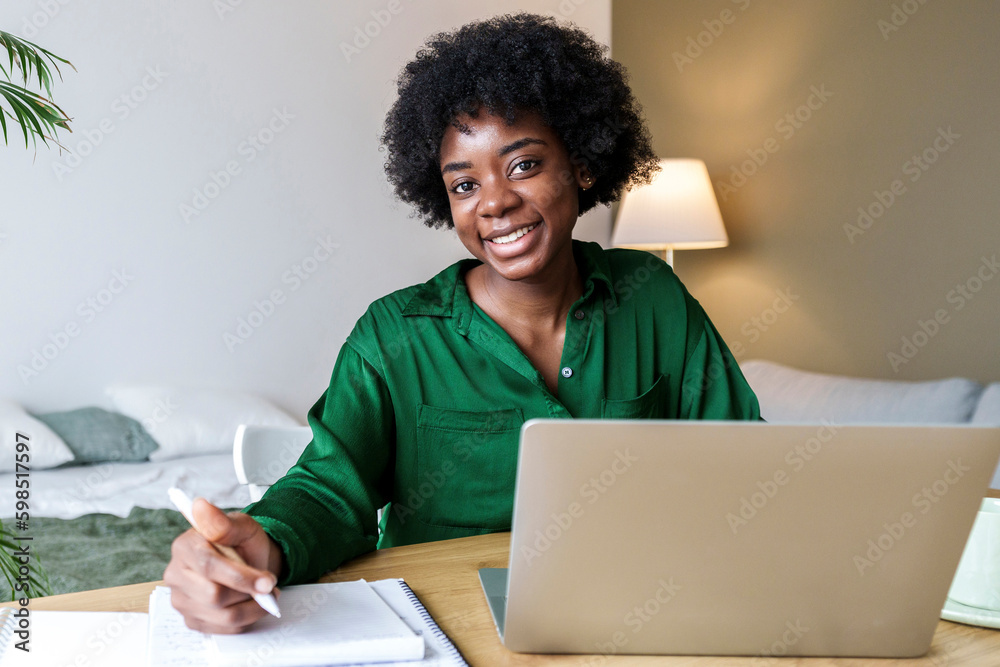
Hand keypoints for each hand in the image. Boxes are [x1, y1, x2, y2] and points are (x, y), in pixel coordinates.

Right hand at [164, 498, 283, 633]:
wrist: (249, 561)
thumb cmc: (243, 543)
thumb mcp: (242, 526)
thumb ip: (223, 522)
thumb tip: (200, 506)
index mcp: (184, 547)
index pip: (209, 567)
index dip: (241, 576)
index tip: (268, 580)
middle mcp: (176, 575)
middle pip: (214, 596)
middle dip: (247, 591)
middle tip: (268, 584)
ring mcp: (181, 600)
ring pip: (222, 616)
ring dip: (251, 607)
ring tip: (263, 593)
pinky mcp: (192, 620)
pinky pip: (223, 629)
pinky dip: (246, 618)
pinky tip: (252, 604)